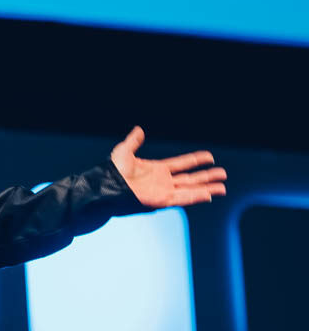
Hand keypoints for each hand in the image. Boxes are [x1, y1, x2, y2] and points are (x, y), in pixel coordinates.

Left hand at [110, 126, 226, 207]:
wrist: (108, 184)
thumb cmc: (113, 170)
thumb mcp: (124, 151)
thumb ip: (134, 141)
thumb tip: (138, 130)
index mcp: (157, 169)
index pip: (182, 164)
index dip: (196, 160)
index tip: (209, 157)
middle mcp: (163, 181)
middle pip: (191, 178)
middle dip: (207, 177)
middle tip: (222, 174)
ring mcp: (164, 191)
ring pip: (190, 189)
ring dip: (206, 189)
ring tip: (222, 188)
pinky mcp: (162, 200)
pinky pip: (182, 198)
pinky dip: (195, 197)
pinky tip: (208, 195)